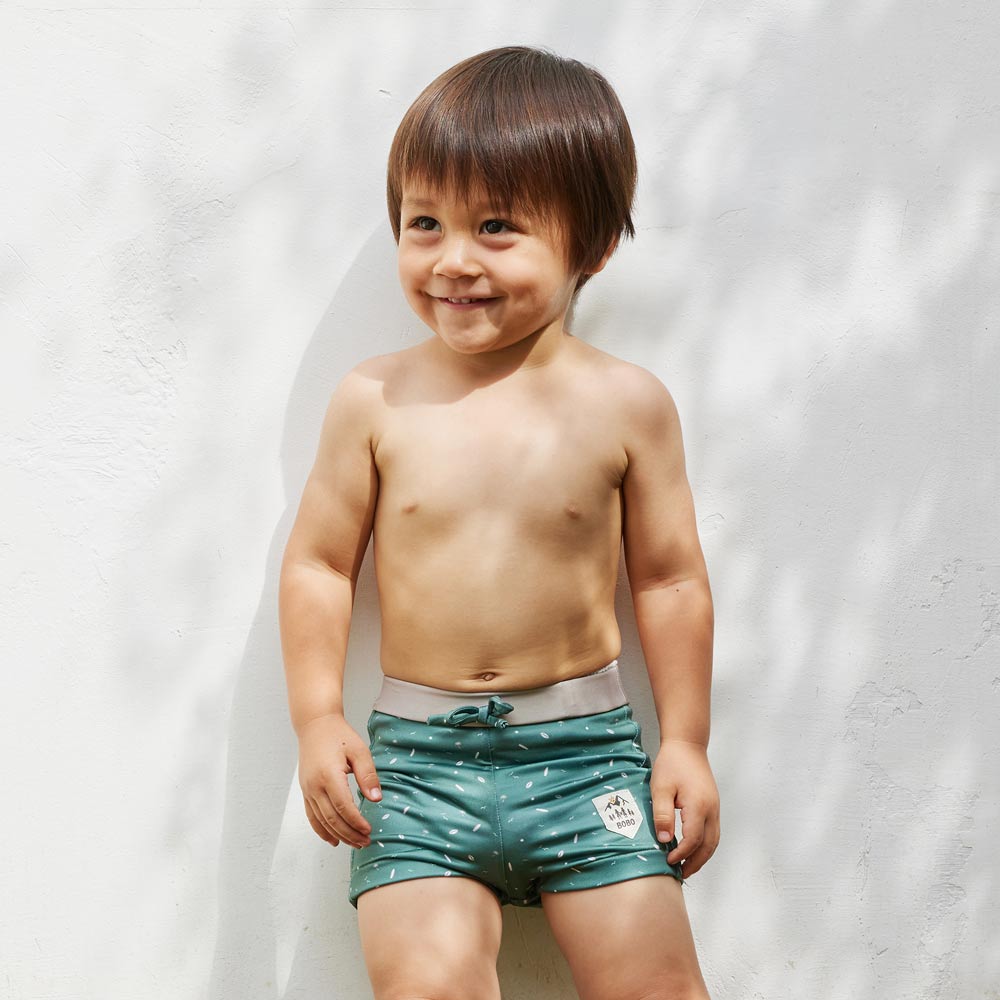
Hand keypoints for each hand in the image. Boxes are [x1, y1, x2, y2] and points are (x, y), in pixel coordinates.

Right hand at [296, 713, 381, 847]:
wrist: (315, 726)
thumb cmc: (339, 736)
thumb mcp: (359, 751)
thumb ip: (367, 775)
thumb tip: (376, 798)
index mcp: (329, 775)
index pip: (343, 807)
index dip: (356, 822)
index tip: (369, 830)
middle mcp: (314, 786)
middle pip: (332, 819)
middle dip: (349, 833)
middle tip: (365, 842)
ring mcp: (307, 790)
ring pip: (321, 821)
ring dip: (338, 835)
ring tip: (355, 843)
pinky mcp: (305, 791)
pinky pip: (312, 816)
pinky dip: (321, 830)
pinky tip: (333, 839)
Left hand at [651, 740, 719, 877]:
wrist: (687, 745)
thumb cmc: (672, 764)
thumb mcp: (660, 788)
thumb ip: (662, 815)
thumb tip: (664, 840)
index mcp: (699, 806)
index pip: (693, 840)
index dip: (681, 854)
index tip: (667, 862)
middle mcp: (712, 810)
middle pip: (708, 845)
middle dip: (696, 862)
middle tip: (681, 874)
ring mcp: (715, 808)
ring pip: (714, 840)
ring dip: (702, 856)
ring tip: (687, 866)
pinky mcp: (713, 805)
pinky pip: (713, 831)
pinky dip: (705, 845)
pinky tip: (692, 848)